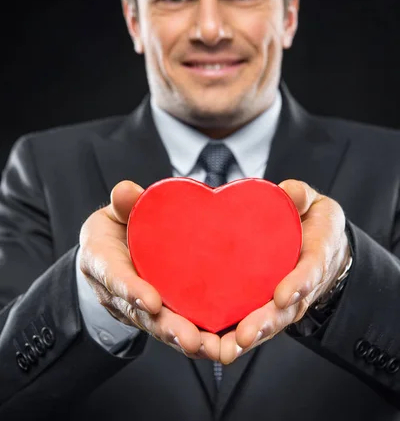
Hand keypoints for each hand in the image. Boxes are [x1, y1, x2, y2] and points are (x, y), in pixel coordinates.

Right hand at [79, 180, 219, 360]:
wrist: (109, 250)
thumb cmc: (114, 228)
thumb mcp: (113, 212)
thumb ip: (122, 204)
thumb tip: (126, 191)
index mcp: (103, 262)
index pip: (115, 278)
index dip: (132, 291)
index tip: (152, 301)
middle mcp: (118, 293)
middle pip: (141, 314)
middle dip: (166, 328)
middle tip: (189, 338)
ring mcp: (138, 307)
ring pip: (160, 327)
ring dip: (185, 339)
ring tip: (210, 347)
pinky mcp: (159, 313)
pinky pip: (177, 327)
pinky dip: (198, 338)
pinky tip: (222, 345)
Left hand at [219, 179, 350, 364]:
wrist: (321, 244)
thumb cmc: (314, 223)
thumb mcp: (315, 203)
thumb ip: (302, 196)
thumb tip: (290, 192)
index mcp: (316, 258)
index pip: (311, 272)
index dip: (298, 284)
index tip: (283, 295)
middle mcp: (300, 288)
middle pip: (285, 312)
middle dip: (264, 324)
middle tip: (244, 336)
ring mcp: (282, 302)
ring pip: (265, 325)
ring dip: (244, 338)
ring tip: (222, 349)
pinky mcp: (262, 306)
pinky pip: (248, 324)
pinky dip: (229, 336)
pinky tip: (206, 345)